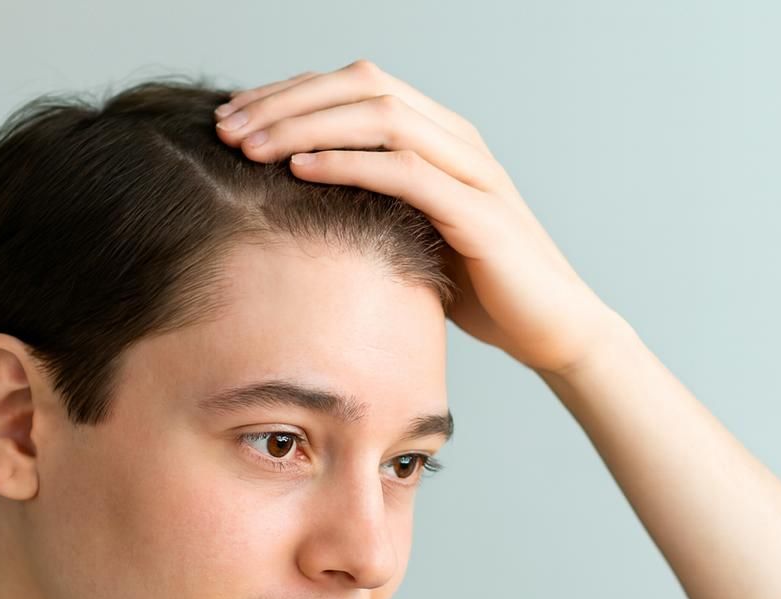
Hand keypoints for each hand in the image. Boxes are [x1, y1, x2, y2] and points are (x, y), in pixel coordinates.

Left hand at [213, 59, 622, 375]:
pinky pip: (406, 171)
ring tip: (250, 146)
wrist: (554, 331)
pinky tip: (301, 169)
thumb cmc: (482, 290)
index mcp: (441, 137)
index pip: (355, 86)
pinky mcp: (479, 213)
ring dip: (307, 125)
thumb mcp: (413, 239)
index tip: (233, 117)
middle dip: (286, 100)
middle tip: (226, 124)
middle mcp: (458, 140)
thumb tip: (296, 209)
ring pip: (382, 115)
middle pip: (362, 85)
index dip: (290, 93)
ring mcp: (473, 171)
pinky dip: (348, 164)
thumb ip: (371, 209)